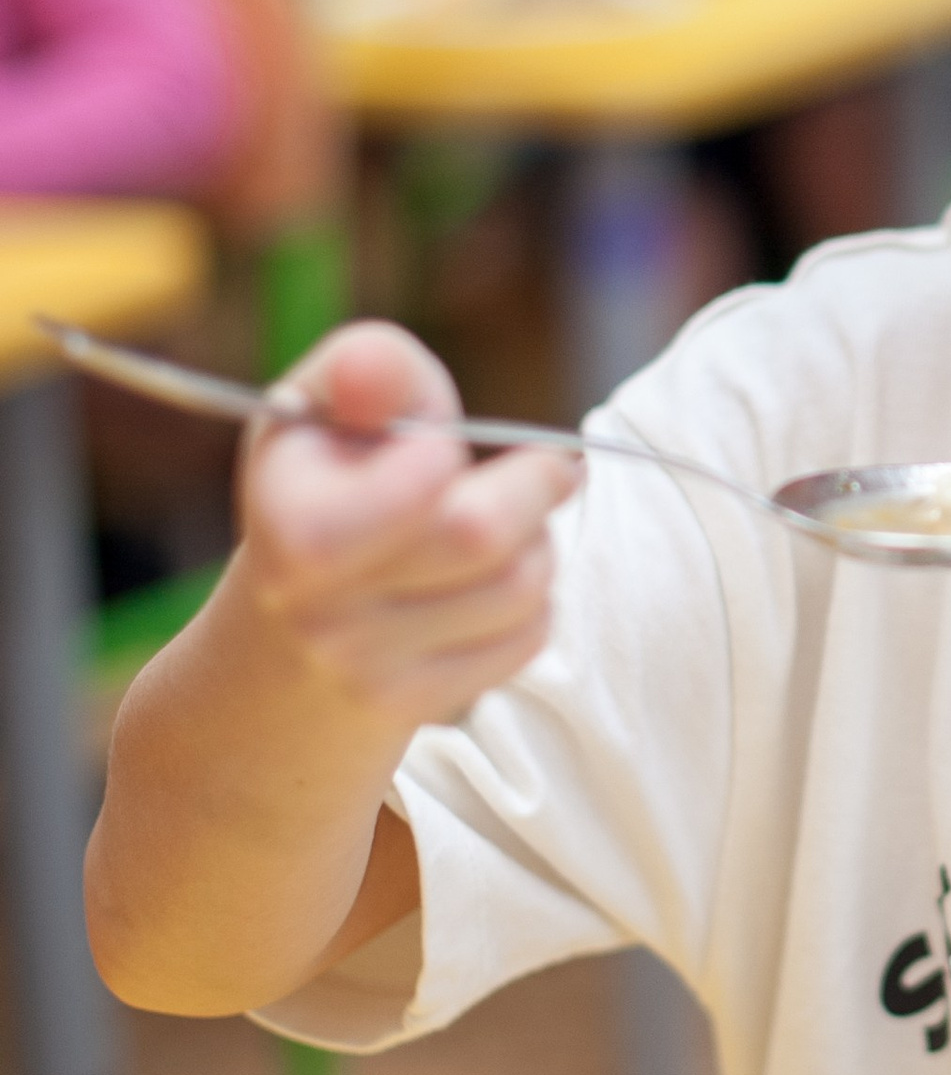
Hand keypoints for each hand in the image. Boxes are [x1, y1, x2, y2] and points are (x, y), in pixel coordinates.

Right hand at [235, 321, 575, 737]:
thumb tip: (371, 373)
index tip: (447, 445)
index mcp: (291, 519)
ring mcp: (362, 667)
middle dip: (533, 489)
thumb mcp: (325, 408)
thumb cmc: (324, 491)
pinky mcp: (411, 707)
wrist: (280, 642)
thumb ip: (367, 367)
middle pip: (482, 536)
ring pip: (519, 588)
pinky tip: (494, 584)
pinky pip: (525, 641)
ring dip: (539, 544)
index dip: (451, 451)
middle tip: (546, 470)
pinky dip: (533, 602)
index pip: (422, 480)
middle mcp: (315, 605)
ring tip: (510, 527)